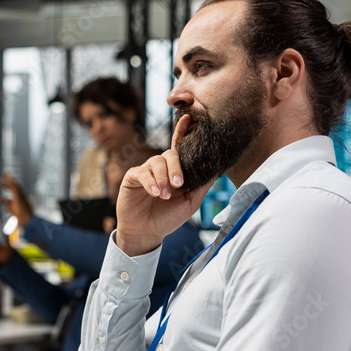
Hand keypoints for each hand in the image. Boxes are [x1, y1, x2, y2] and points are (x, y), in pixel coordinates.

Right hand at [0, 172, 32, 225]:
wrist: (28, 222)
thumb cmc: (23, 210)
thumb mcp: (18, 197)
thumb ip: (14, 188)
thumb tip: (10, 178)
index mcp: (19, 195)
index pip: (13, 184)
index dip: (9, 179)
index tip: (4, 173)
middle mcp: (18, 199)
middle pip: (11, 191)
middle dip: (5, 186)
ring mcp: (17, 206)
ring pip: (9, 201)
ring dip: (4, 199)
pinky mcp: (16, 212)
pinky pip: (10, 208)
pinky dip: (6, 207)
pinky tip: (3, 208)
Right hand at [114, 115, 210, 255]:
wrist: (147, 232)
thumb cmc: (168, 217)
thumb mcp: (191, 203)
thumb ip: (202, 185)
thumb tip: (216, 169)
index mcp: (175, 170)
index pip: (180, 147)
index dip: (184, 132)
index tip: (190, 118)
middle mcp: (161, 167)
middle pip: (170, 155)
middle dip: (176, 168)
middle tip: (179, 184)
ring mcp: (146, 170)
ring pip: (157, 163)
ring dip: (163, 179)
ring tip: (165, 196)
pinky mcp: (133, 177)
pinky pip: (143, 173)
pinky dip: (151, 182)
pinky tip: (155, 193)